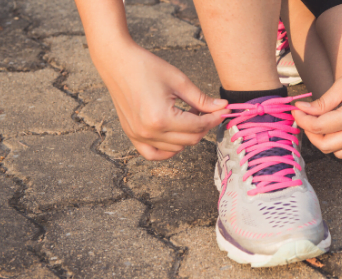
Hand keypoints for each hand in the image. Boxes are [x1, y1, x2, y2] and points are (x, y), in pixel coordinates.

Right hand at [93, 42, 228, 159]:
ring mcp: (138, 136)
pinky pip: (153, 154)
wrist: (117, 62)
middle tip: (208, 111)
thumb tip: (222, 107)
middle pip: (190, 140)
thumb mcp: (179, 81)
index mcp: (161, 118)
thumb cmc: (146, 67)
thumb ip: (202, 99)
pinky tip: (176, 135)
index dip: (214, 118)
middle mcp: (149, 132)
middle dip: (204, 126)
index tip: (224, 110)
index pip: (198, 126)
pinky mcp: (132, 135)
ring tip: (189, 115)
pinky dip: (168, 149)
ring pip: (176, 148)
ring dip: (188, 135)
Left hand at [292, 51, 341, 159]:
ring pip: (339, 154)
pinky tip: (338, 135)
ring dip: (326, 142)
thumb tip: (302, 110)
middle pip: (326, 145)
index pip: (319, 127)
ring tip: (322, 126)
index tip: (296, 110)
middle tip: (306, 119)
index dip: (302, 119)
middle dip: (310, 133)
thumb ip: (322, 102)